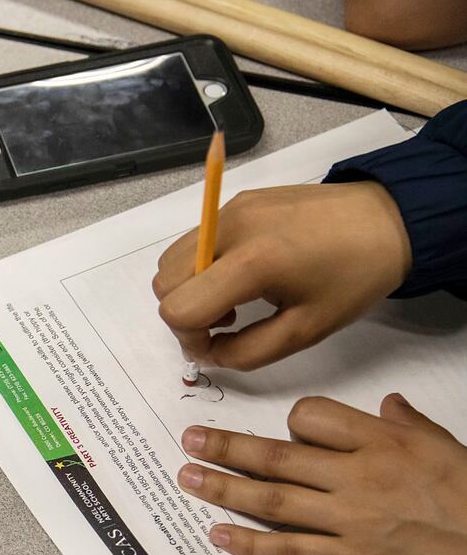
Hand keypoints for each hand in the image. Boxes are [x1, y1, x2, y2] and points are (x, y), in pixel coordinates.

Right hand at [152, 182, 411, 370]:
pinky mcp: (237, 201)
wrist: (390, 220)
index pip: (179, 309)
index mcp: (251, 264)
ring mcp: (230, 210)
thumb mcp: (305, 331)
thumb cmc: (354, 279)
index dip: (189, 339)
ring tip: (231, 297)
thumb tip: (207, 354)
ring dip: (188, 288)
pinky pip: (195, 240)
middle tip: (225, 323)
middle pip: (164, 283)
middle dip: (185, 314)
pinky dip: (202, 265)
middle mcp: (229, 229)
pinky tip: (242, 272)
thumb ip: (246, 352)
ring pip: (171, 260)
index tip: (216, 346)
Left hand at [176, 394, 466, 554]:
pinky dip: (250, 543)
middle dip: (226, 446)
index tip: (279, 429)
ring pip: (272, 498)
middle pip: (277, 456)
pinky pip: (290, 549)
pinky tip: (219, 534)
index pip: (313, 416)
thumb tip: (387, 405)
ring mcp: (351, 518)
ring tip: (187, 478)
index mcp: (383, 441)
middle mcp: (359, 474)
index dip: (291, 422)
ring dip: (222, 487)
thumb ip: (409, 424)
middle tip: (189, 438)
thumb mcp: (448, 446)